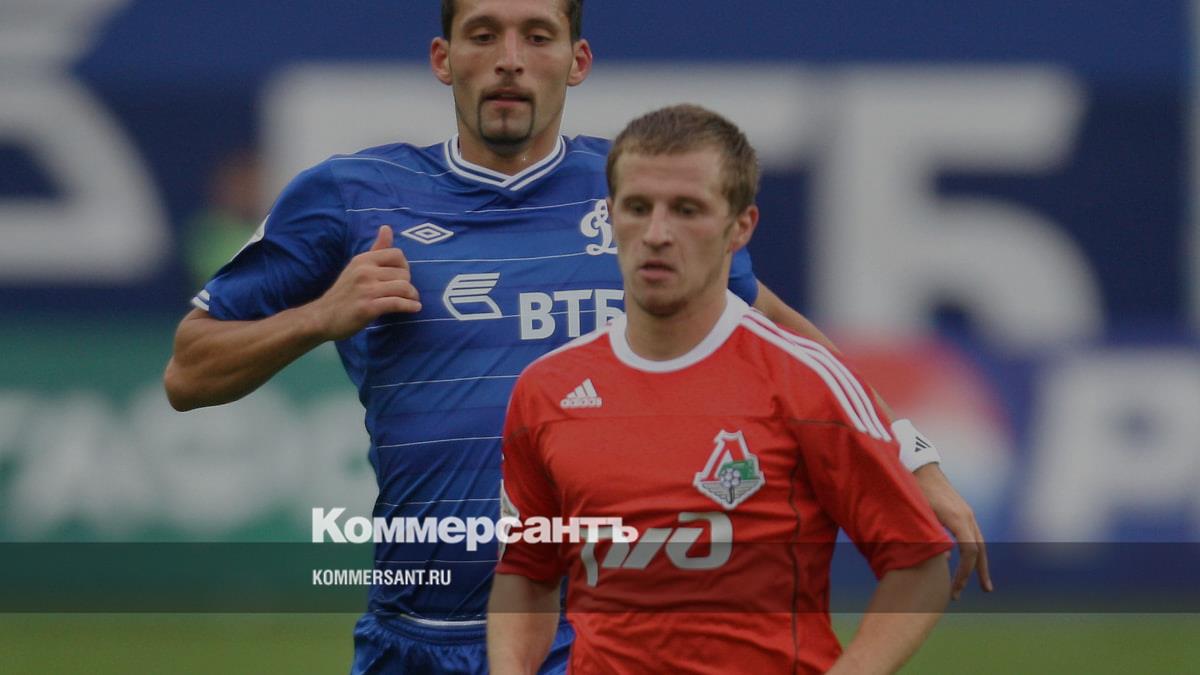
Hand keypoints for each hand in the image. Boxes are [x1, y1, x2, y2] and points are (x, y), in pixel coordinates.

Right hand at [308, 225, 421, 339]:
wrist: (322, 317)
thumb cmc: (344, 293)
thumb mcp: (357, 267)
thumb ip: (376, 249)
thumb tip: (387, 228)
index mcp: (363, 259)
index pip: (397, 254)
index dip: (404, 266)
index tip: (402, 277)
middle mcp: (364, 271)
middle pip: (404, 273)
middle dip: (408, 283)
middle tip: (404, 292)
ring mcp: (366, 289)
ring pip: (404, 287)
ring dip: (412, 296)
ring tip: (412, 300)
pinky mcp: (368, 308)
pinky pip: (397, 303)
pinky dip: (410, 306)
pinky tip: (415, 308)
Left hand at [913, 463, 992, 599]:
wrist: (919, 466)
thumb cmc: (914, 489)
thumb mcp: (919, 513)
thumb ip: (929, 537)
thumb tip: (942, 560)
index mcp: (957, 518)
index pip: (970, 552)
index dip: (964, 573)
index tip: (955, 588)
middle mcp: (967, 516)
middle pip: (980, 550)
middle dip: (979, 573)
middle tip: (984, 592)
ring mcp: (967, 513)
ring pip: (979, 544)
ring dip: (981, 565)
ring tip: (984, 584)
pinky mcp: (962, 512)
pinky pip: (972, 536)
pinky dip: (973, 552)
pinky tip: (968, 564)